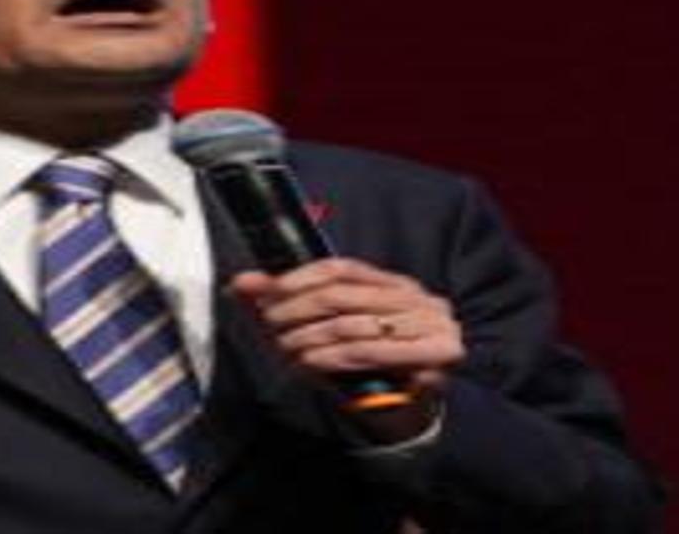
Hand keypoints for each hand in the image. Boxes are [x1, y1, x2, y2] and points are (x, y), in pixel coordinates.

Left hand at [230, 258, 463, 438]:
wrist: (418, 410)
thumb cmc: (372, 364)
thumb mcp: (335, 331)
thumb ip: (292, 304)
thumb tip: (241, 283)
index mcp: (394, 282)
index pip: (340, 268)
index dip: (299, 277)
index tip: (264, 290)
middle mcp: (414, 296)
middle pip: (341, 295)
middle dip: (296, 308)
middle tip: (268, 322)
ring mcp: (429, 323)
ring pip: (351, 324)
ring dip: (308, 337)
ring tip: (284, 347)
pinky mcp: (436, 354)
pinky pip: (369, 352)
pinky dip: (332, 357)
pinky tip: (309, 362)